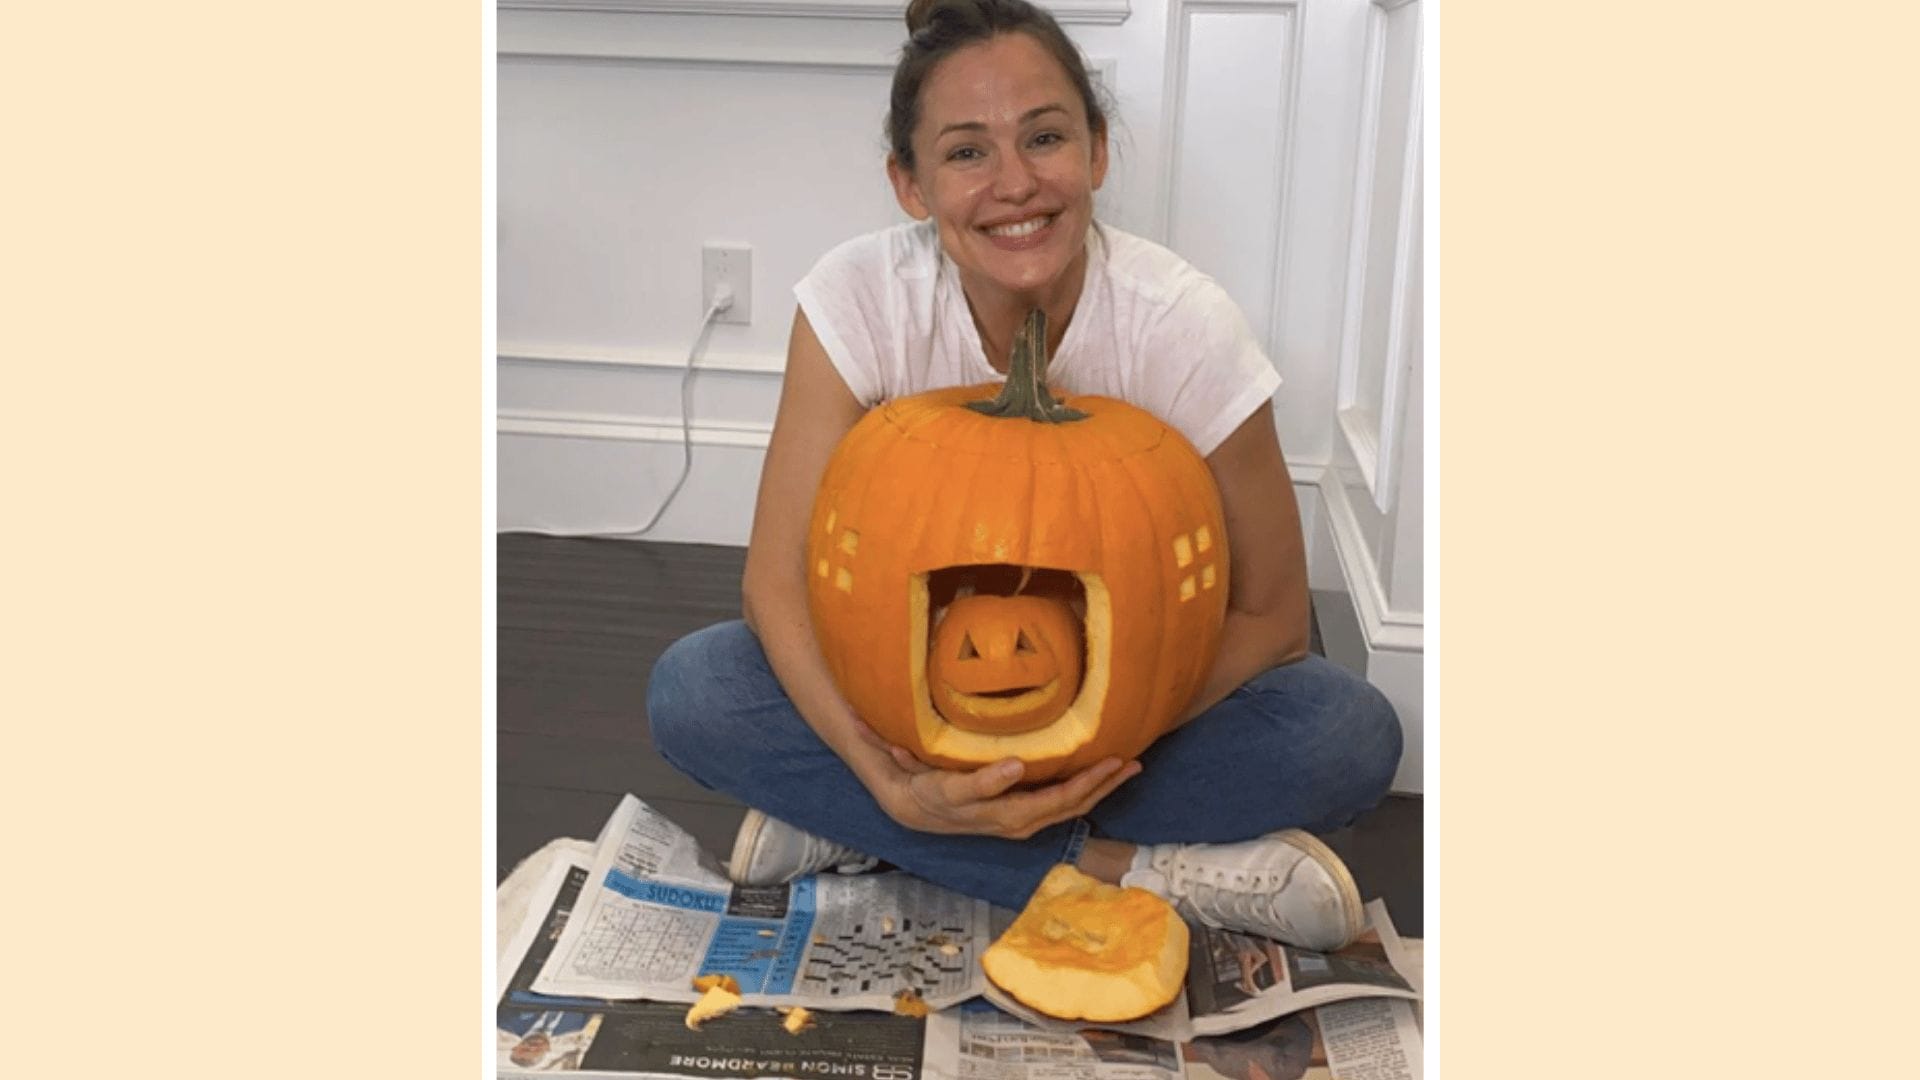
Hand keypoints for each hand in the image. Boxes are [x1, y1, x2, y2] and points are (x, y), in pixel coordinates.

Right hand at [852, 722, 1140, 839]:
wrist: (916, 810)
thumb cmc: (909, 776)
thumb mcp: (895, 760)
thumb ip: (888, 746)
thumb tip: (869, 723)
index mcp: (953, 801)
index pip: (969, 794)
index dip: (990, 783)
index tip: (1013, 766)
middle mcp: (990, 818)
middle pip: (1035, 808)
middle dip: (1076, 787)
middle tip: (1110, 762)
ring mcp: (1014, 821)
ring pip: (1060, 810)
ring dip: (1097, 789)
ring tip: (1130, 765)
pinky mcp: (1028, 816)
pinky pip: (1065, 806)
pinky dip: (1093, 791)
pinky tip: (1119, 772)